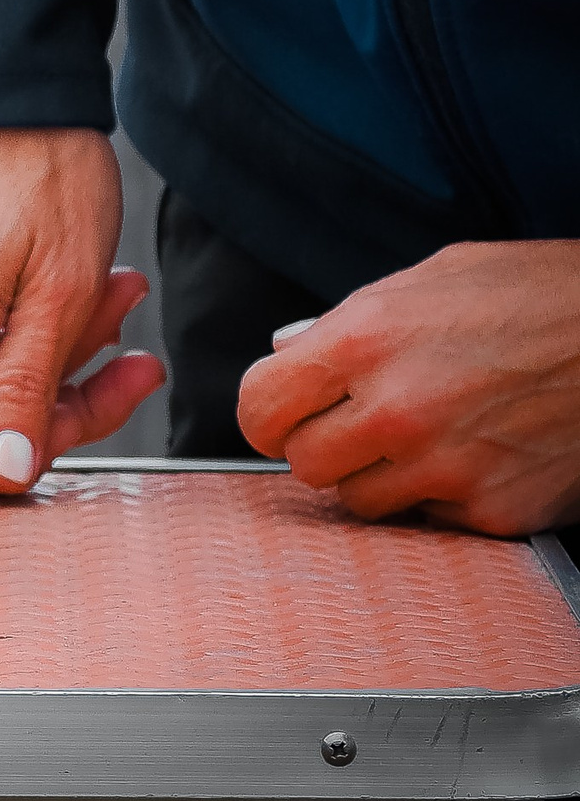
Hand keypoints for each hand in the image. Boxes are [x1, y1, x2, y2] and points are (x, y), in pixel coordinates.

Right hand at [0, 127, 164, 493]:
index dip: (52, 437)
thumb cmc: (40, 177)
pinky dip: (29, 316)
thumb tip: (3, 473)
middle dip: (71, 380)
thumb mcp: (60, 294)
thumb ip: (27, 390)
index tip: (120, 388)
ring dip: (62, 342)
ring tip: (115, 287)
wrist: (2, 87)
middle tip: (130, 334)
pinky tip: (76, 279)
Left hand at [239, 241, 579, 535]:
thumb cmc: (540, 295)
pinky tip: (476, 453)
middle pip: (303, 465)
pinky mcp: (494, 511)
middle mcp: (397, 410)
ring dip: (377, 477)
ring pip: (360, 502)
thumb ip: (346, 323)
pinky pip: (431, 520)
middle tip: (356, 425)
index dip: (267, 414)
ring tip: (422, 436)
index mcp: (365, 342)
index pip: (261, 407)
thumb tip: (288, 353)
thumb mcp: (428, 280)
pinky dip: (443, 496)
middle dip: (321, 446)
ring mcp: (447, 467)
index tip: (281, 415)